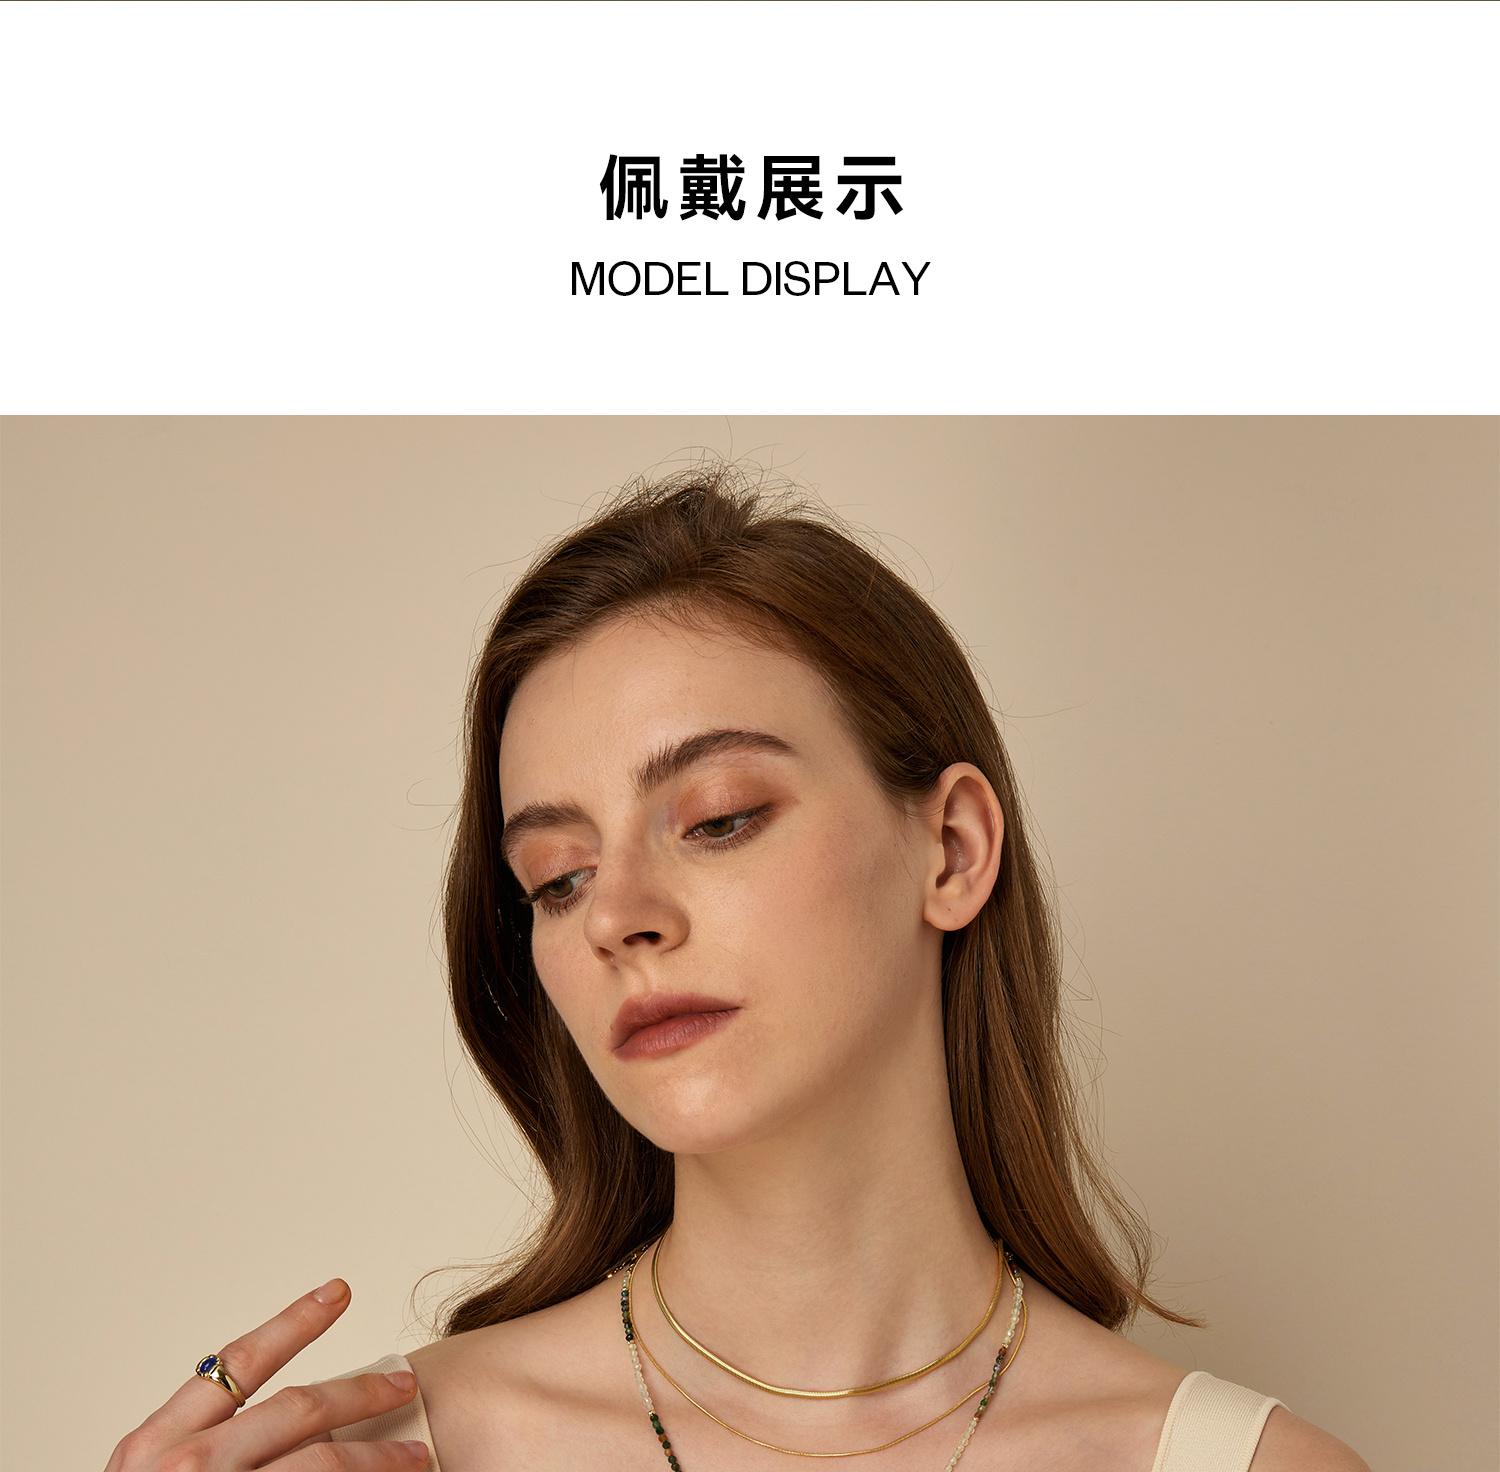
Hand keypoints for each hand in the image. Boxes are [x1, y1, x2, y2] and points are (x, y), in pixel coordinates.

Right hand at [105, 1280, 427, 1470]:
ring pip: (320, 1464)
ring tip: (415, 1456)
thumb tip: (296, 1414)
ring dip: (378, 1459)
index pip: (236, 1363)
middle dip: (361, 1392)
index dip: (294, 1321)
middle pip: (298, 1410)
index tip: (339, 1291)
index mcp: (156, 1445)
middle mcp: (186, 1468)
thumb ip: (207, 1440)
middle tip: (403, 1384)